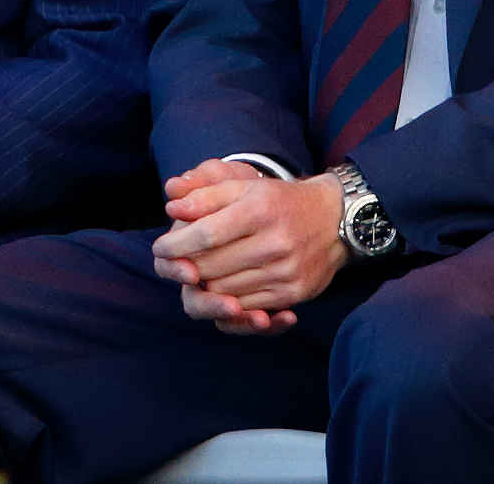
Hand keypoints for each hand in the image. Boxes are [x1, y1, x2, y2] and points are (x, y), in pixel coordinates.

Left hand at [152, 158, 345, 335]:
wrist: (334, 221)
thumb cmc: (280, 200)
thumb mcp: (244, 187)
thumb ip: (206, 196)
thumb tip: (171, 207)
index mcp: (259, 210)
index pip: (205, 235)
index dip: (176, 244)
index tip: (159, 248)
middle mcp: (274, 242)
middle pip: (211, 267)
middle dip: (188, 266)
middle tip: (180, 262)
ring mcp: (285, 271)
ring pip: (225, 292)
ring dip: (206, 285)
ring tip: (202, 272)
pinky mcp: (293, 293)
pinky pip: (247, 307)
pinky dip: (229, 300)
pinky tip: (225, 286)